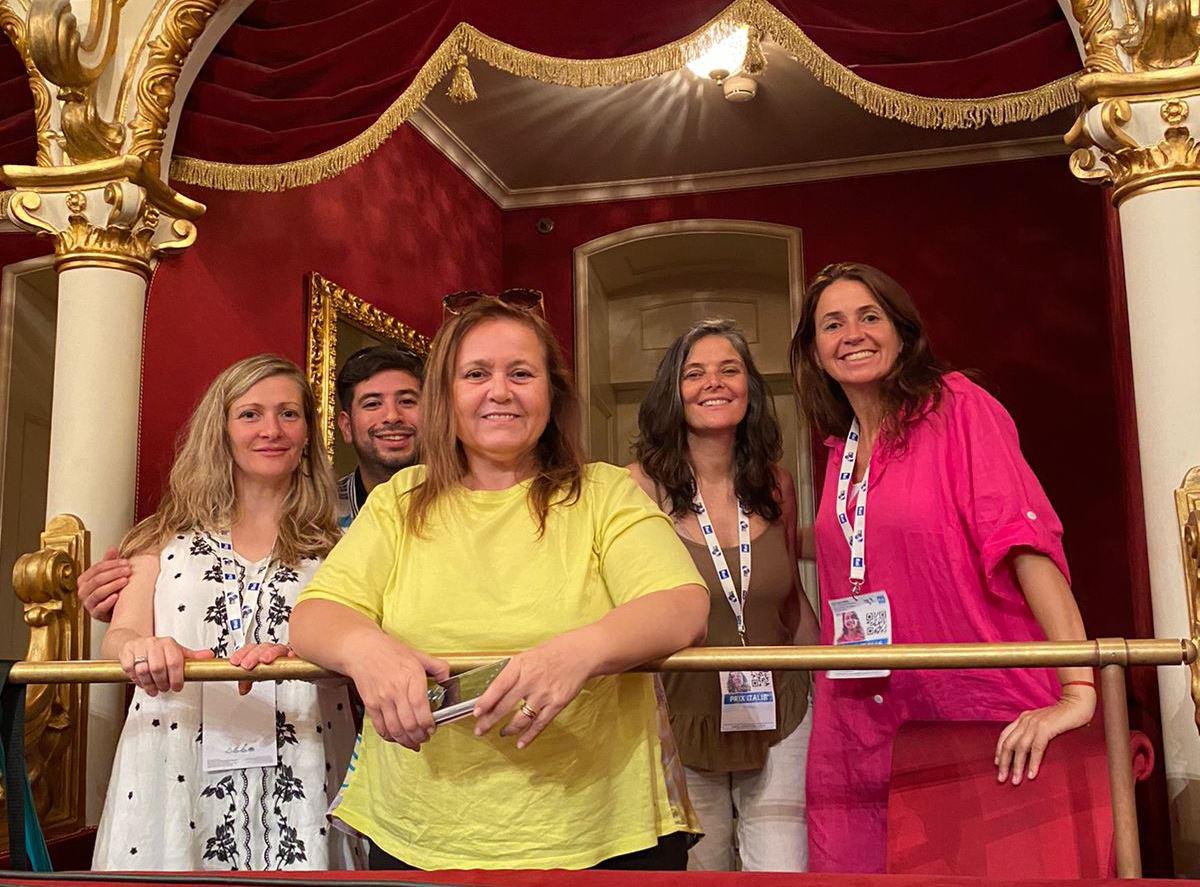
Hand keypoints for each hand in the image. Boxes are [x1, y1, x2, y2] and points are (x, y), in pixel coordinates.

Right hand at [77, 547, 129, 621]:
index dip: (112, 564)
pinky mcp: (95, 614)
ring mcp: (88, 604)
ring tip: (125, 580)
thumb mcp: (109, 574)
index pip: (96, 569)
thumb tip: (112, 548)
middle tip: (128, 570)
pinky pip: (99, 608)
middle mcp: (83, 592)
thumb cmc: (110, 590)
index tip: (126, 562)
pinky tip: (117, 597)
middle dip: (114, 573)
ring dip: (113, 585)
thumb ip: (109, 562)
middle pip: (97, 580)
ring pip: (98, 593)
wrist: (114, 609)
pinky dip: (108, 602)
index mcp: (84, 580)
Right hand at [119, 636, 214, 695]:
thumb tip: (210, 656)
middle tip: (165, 689)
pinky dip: (136, 680)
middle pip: (158, 668)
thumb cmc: (158, 650)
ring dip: (149, 684)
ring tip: (154, 689)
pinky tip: (142, 682)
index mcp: (168, 643)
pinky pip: (130, 670)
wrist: (134, 643)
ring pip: (143, 670)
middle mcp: (153, 643)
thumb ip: (193, 656)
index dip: (176, 678)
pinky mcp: (125, 653)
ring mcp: (138, 647)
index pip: (174, 661)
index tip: (177, 687)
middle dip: (162, 683)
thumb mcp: (177, 652)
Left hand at [230, 643, 293, 695]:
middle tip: (247, 665)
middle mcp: (272, 650)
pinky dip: (292, 654)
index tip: (235, 662)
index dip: (242, 654)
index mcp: (261, 652)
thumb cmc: (274, 669)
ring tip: (265, 660)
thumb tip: (243, 689)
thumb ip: (248, 680)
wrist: (293, 668)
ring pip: (277, 648)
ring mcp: (285, 653)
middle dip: (253, 656)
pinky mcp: (297, 656)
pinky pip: (295, 653)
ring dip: (270, 653)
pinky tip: (290, 655)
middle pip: (262, 647)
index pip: (250, 648)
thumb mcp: (259, 676)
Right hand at [346, 634, 447, 751]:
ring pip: (395, 729)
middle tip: (424, 739)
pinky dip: (389, 736)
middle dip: (419, 737)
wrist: (362, 650)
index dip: (428, 724)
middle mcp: (396, 690)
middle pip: (409, 724)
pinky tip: (396, 737)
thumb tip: (447, 678)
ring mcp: (382, 699)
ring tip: (413, 743)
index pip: (421, 708)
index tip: (432, 729)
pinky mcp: (370, 704)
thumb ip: (437, 666)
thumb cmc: (390, 651)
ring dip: (406, 741)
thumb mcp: (418, 655)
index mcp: (412, 677)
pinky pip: (380, 727)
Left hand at [472, 633, 595, 748]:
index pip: (498, 686)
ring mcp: (545, 693)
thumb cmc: (552, 653)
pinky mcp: (558, 703)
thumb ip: (512, 673)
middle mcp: (531, 680)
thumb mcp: (527, 657)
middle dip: (490, 721)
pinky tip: (521, 743)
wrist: (580, 653)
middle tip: (480, 730)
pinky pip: (540, 724)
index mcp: (521, 665)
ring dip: (508, 729)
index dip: (486, 701)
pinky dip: (529, 735)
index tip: (476, 713)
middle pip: (506, 706)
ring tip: (502, 732)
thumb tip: (493, 692)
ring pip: (521, 718)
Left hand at [995, 685, 1095, 784]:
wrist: (1077, 703)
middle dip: (1004, 763)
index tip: (997, 764)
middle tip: (1002, 778)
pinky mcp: (1046, 728)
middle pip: (1008, 743)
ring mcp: (1035, 724)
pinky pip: (1036, 748)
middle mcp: (1025, 720)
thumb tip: (1029, 749)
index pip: (1005, 736)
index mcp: (1023, 718)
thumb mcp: (1043, 722)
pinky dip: (1033, 762)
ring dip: (1017, 766)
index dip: (999, 751)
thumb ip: (1034, 731)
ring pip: (1020, 748)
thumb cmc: (1063, 715)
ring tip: (1016, 780)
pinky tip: (1031, 774)